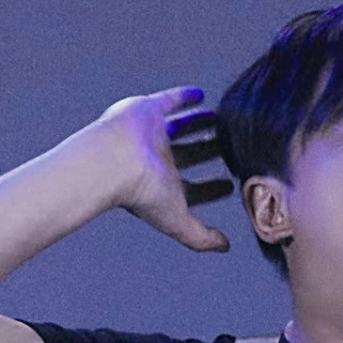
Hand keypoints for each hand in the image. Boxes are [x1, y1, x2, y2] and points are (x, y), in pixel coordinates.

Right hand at [96, 86, 233, 252]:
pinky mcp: (148, 110)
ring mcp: (152, 135)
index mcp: (163, 186)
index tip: (229, 185)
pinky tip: (200, 95)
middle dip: (208, 152)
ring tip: (218, 120)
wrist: (113, 161)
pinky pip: (168, 101)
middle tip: (228, 147)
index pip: (193, 188)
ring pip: (180, 128)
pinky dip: (184, 98)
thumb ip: (201, 237)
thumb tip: (224, 247)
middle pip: (189, 155)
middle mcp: (157, 160)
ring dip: (199, 124)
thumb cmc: (142, 194)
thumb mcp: (177, 220)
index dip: (211, 189)